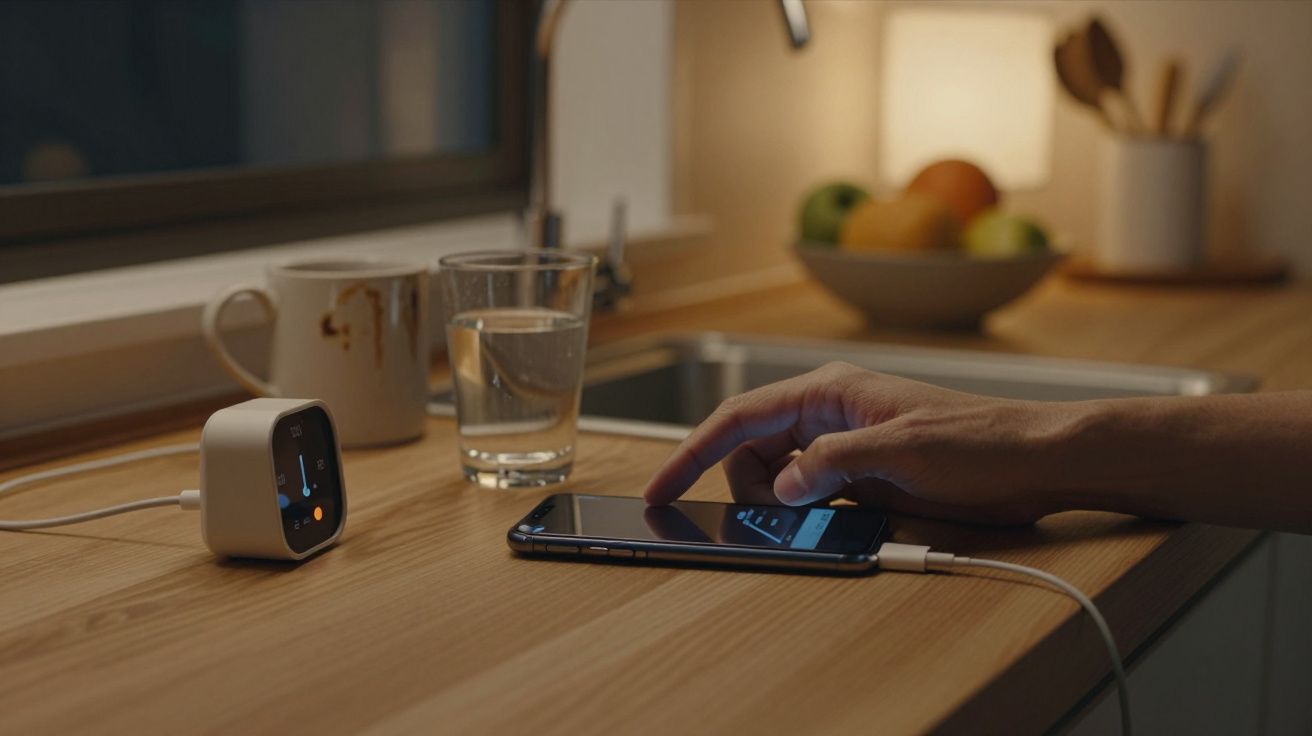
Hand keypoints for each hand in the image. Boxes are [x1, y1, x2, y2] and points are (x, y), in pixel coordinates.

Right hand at [643, 362, 1068, 524]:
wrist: (1037, 460)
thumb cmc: (981, 442)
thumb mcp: (902, 452)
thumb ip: (832, 464)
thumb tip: (783, 486)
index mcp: (828, 392)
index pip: (739, 418)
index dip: (692, 453)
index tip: (660, 487)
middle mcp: (828, 413)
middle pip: (751, 450)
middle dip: (750, 488)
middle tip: (777, 519)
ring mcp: (844, 444)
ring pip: (778, 475)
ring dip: (779, 505)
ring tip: (811, 522)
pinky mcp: (862, 473)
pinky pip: (809, 493)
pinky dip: (804, 513)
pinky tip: (824, 525)